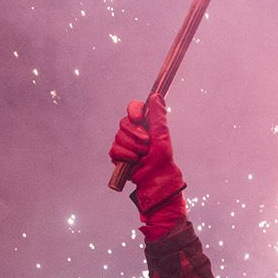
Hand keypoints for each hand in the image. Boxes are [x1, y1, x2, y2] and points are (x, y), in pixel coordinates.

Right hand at [109, 94, 186, 223]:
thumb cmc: (162, 160)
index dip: (134, 111)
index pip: (133, 109)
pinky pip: (114, 150)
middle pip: (123, 123)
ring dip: (132, 148)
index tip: (139, 118)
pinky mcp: (117, 156)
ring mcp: (124, 144)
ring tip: (142, 157)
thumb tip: (156, 96)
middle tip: (146, 144)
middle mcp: (133, 132)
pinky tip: (133, 162)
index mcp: (144, 125)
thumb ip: (158, 117)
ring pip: (118, 137)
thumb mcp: (162, 136)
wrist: (156, 181)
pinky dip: (125, 156)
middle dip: (135, 135)